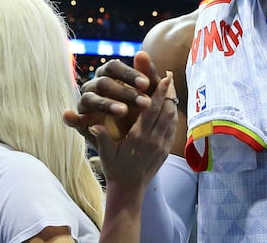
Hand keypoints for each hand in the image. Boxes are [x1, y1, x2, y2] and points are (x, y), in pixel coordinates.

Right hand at [63, 51, 160, 141]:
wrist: (134, 131)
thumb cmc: (141, 105)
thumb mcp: (149, 92)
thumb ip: (147, 73)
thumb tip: (141, 53)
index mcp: (109, 73)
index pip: (113, 67)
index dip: (129, 74)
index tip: (146, 84)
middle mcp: (94, 85)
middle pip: (104, 83)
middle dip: (125, 92)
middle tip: (145, 103)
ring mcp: (86, 102)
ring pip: (90, 99)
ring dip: (106, 104)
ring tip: (123, 111)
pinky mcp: (81, 121)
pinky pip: (73, 119)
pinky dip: (70, 117)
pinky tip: (68, 115)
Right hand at [91, 71, 177, 191]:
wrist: (130, 188)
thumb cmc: (115, 169)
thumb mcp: (106, 154)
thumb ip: (102, 138)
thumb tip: (93, 124)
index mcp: (138, 137)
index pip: (151, 111)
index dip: (158, 93)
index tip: (163, 78)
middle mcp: (153, 140)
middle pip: (165, 111)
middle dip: (168, 93)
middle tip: (169, 77)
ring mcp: (162, 145)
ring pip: (172, 119)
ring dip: (172, 103)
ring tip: (171, 88)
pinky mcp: (166, 149)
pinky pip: (173, 128)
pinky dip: (173, 115)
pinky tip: (171, 106)